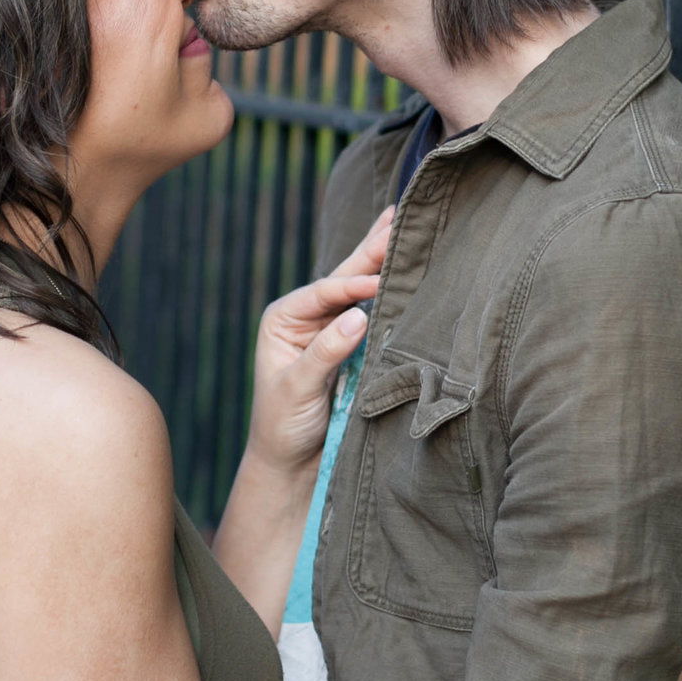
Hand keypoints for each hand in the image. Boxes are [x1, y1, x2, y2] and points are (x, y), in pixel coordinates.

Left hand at [242, 207, 392, 473]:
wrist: (291, 463)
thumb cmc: (283, 425)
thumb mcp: (298, 388)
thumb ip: (326, 353)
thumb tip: (357, 317)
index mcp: (283, 318)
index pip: (324, 292)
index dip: (353, 284)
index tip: (381, 282)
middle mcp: (304, 316)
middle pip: (341, 277)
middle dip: (370, 249)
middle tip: (397, 217)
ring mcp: (327, 327)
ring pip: (357, 287)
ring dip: (379, 259)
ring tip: (398, 223)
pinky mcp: (348, 344)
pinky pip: (370, 310)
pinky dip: (386, 287)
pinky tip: (398, 263)